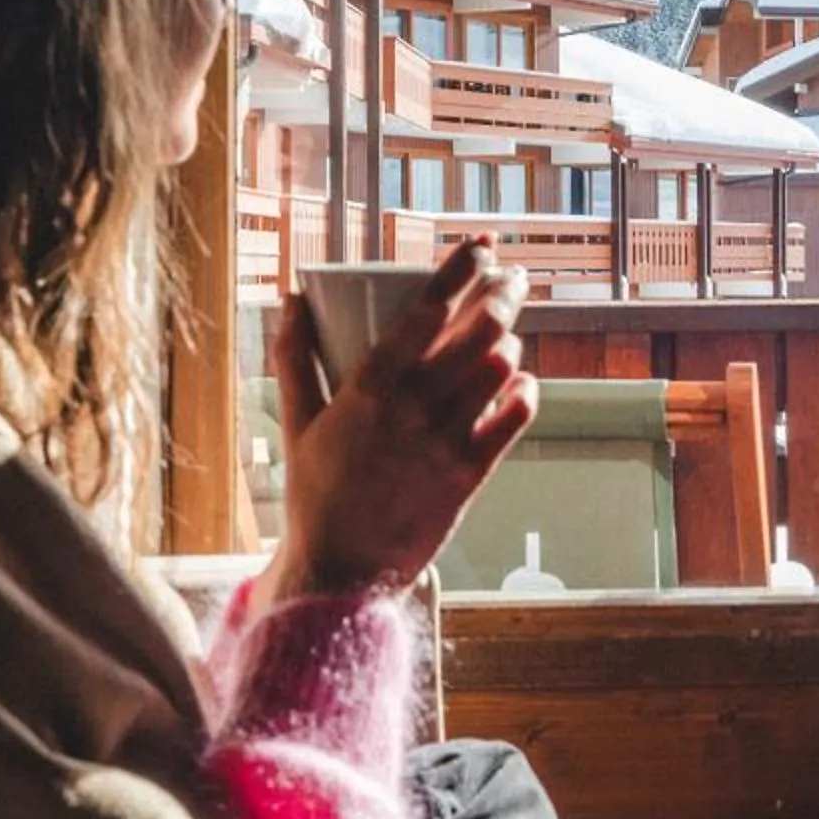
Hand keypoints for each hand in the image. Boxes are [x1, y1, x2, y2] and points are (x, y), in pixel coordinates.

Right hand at [262, 238, 537, 601]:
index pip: (426, 309)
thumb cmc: (315, 495)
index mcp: (370, 387)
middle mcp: (414, 408)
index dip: (459, 270)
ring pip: (500, 369)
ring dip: (510, 342)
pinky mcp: (471, 474)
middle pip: (478, 330)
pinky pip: (514, 419)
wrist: (341, 572)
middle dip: (502, 294)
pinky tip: (521, 382)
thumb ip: (293, 359)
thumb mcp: (296, 424)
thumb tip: (293, 301)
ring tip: (506, 333)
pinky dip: (525, 392)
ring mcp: (447, 441)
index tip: (479, 246)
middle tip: (509, 281)